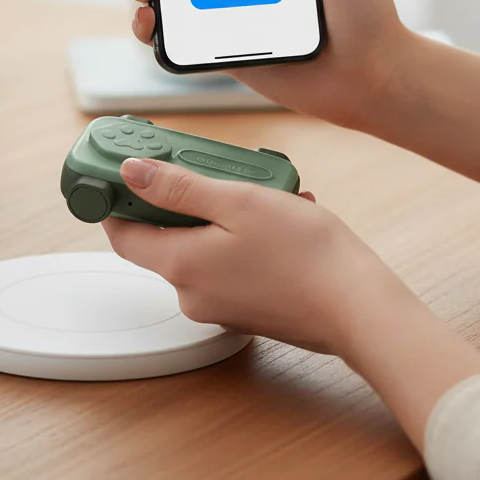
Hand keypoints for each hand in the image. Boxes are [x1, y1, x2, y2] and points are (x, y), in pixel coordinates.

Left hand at [102, 156, 416, 355]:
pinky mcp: (247, 309)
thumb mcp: (238, 201)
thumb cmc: (305, 254)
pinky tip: (282, 219)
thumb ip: (180, 187)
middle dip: (187, 199)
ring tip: (265, 192)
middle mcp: (192, 294)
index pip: (122, 234)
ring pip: (203, 246)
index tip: (129, 170)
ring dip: (225, 215)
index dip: (120, 199)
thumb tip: (131, 173)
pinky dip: (245, 237)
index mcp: (181, 266)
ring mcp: (220, 305)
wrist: (359, 307)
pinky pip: (230, 264)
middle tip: (214, 170)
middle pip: (165, 237)